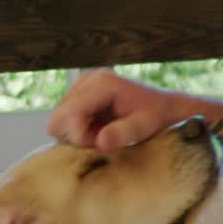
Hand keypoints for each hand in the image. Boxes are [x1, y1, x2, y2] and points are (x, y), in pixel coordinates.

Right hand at [46, 69, 179, 151]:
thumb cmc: (157, 116)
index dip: (80, 137)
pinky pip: (65, 121)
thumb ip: (124, 134)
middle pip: (57, 119)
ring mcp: (82, 85)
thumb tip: (101, 141)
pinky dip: (79, 131)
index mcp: (102, 82)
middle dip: (77, 136)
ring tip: (104, 134)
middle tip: (101, 141)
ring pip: (58, 121)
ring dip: (78, 134)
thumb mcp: (145, 127)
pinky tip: (100, 129)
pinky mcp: (79, 94)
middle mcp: (88, 79)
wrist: (164, 106)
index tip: (101, 145)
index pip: (70, 114)